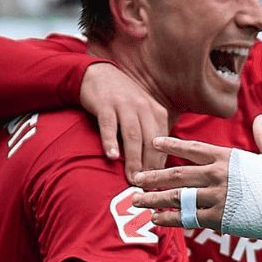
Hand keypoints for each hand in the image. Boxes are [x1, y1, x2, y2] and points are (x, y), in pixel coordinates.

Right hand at [80, 62, 168, 182]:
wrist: (98, 74)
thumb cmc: (123, 100)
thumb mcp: (143, 113)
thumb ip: (151, 134)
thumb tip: (157, 166)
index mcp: (157, 112)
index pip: (163, 143)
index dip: (161, 164)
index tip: (160, 184)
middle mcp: (144, 108)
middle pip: (150, 141)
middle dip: (150, 166)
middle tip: (147, 187)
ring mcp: (124, 105)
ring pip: (132, 135)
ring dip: (134, 158)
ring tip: (133, 177)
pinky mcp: (105, 104)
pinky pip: (109, 125)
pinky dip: (111, 141)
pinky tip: (112, 156)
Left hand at [131, 115, 261, 229]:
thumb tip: (261, 118)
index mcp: (229, 157)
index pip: (192, 149)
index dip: (171, 145)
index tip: (154, 142)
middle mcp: (219, 174)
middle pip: (177, 174)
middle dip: (153, 176)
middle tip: (135, 178)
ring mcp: (218, 197)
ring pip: (177, 198)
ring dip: (154, 199)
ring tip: (137, 201)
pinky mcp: (220, 218)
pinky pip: (188, 219)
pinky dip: (169, 219)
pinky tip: (156, 220)